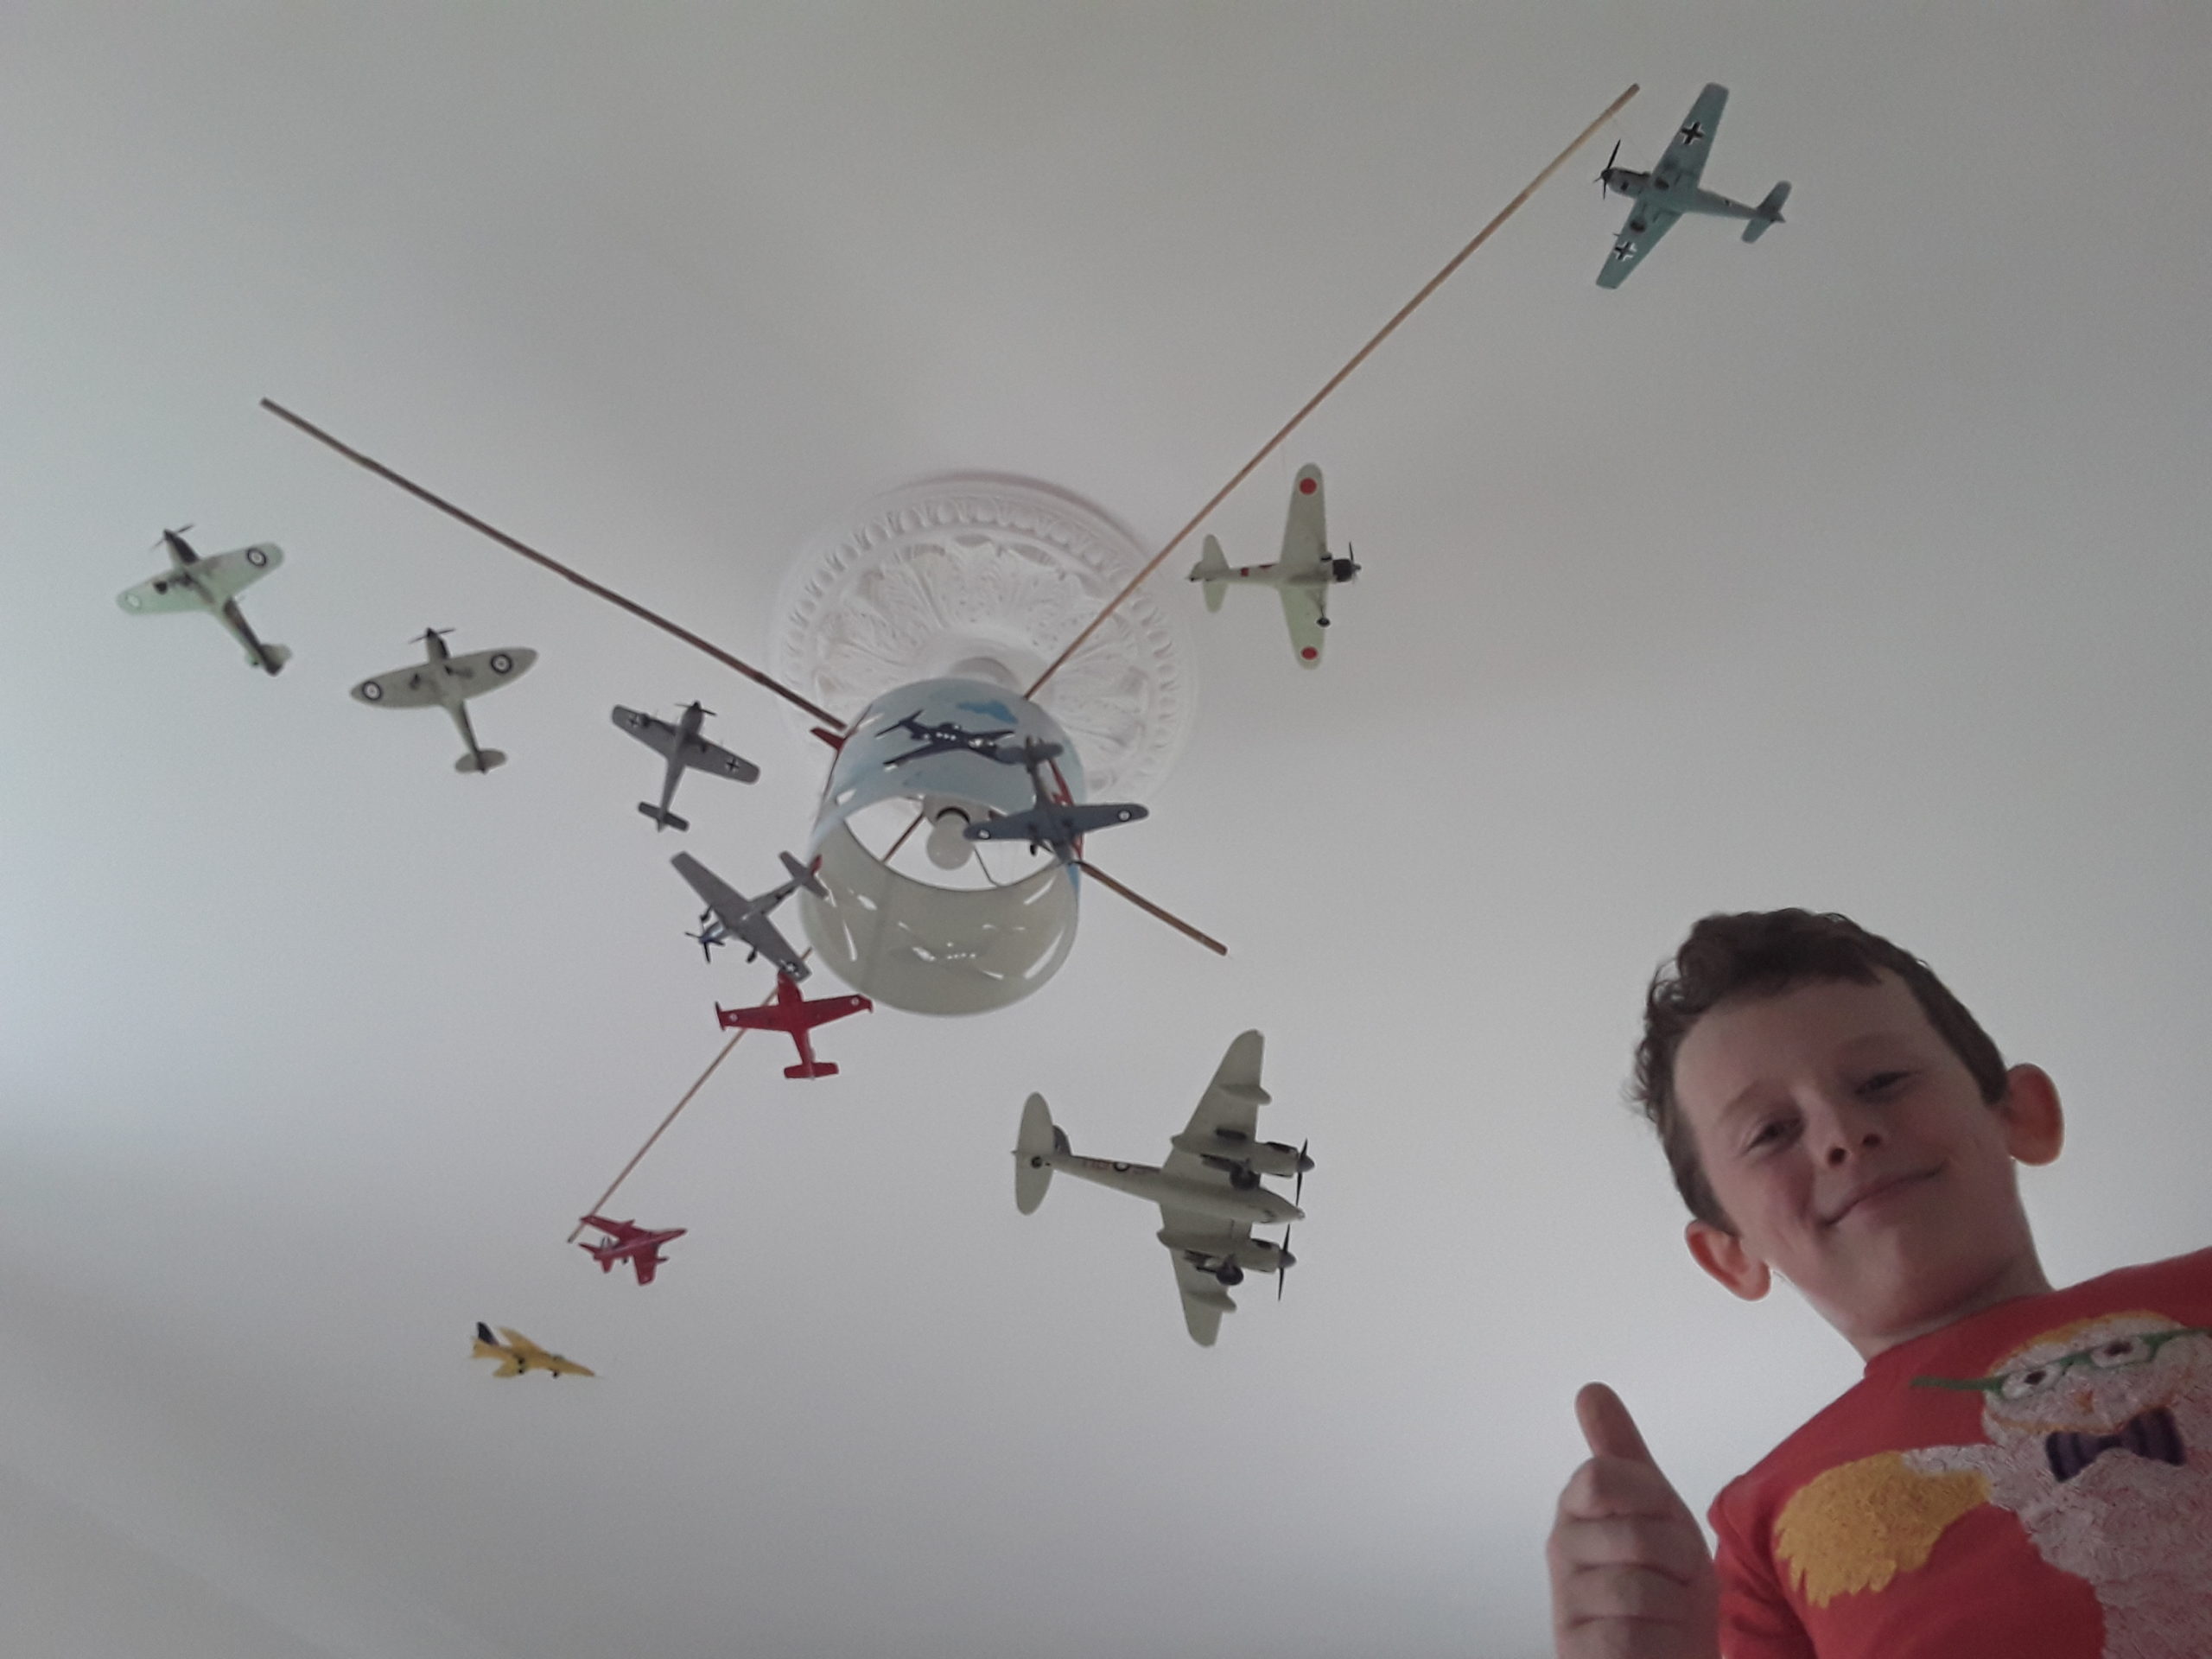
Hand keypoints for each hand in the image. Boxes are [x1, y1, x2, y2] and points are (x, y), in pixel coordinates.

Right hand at [1546, 1383, 1718, 1658]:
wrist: (1673, 1651)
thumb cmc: (1665, 1577)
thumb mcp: (1655, 1507)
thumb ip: (1621, 1450)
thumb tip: (1590, 1387)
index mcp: (1576, 1507)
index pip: (1602, 1476)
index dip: (1653, 1501)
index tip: (1663, 1522)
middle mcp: (1561, 1551)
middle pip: (1637, 1534)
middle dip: (1679, 1561)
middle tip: (1674, 1578)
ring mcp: (1566, 1604)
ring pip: (1638, 1588)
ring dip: (1674, 1607)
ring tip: (1666, 1613)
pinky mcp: (1575, 1651)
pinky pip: (1629, 1637)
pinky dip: (1660, 1643)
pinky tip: (1655, 1643)